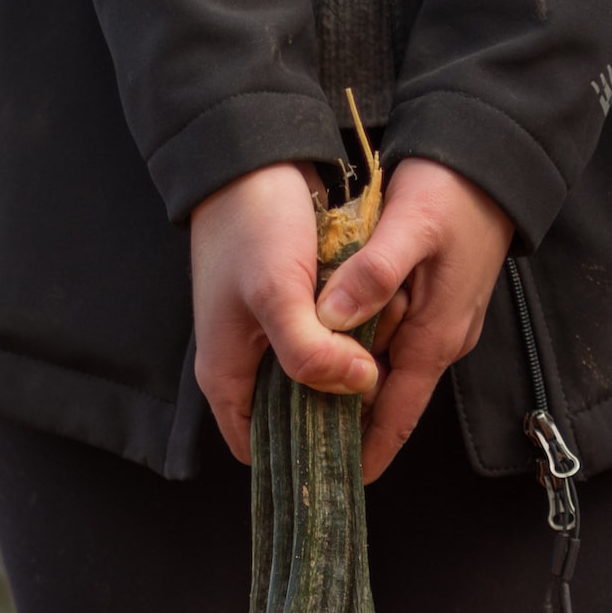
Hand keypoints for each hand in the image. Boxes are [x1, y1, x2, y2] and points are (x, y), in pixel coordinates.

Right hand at [191, 162, 378, 464]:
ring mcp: (271, 335)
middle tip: (379, 392)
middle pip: (297, 417)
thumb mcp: (277, 293)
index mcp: (226, 375)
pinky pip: (331, 343)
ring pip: (319, 378)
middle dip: (339, 411)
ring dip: (352, 372)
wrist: (253, 154)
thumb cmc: (251, 225)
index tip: (351, 452)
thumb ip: (311, 352)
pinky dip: (355, 340)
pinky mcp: (297, 308)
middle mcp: (246, 362)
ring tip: (384, 354)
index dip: (301, 458)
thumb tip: (359, 386)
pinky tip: (382, 326)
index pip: (258, 450)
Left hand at [316, 158, 515, 482]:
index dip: (368, 451)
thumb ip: (372, 274)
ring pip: (385, 366)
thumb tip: (331, 319)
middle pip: (388, 398)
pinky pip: (390, 337)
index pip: (398, 415)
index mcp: (436, 336)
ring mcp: (438, 319)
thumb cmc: (455, 191)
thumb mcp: (411, 227)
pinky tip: (324, 343)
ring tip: (297, 402)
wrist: (492, 155)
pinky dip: (358, 349)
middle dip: (348, 425)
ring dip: (348, 386)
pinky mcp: (432, 297)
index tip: (338, 483)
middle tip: (297, 444)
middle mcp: (440, 338)